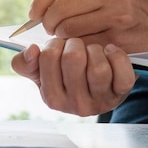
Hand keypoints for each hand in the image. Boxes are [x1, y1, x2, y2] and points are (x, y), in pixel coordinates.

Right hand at [11, 38, 135, 115]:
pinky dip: (117, 56)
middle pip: (73, 59)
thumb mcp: (40, 73)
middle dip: (74, 43)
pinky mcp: (121, 94)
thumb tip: (31, 50)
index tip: (58, 46)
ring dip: (94, 50)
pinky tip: (109, 51)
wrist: (95, 91)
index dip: (54, 44)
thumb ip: (25, 63)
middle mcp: (75, 104)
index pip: (48, 57)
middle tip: (75, 44)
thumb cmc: (65, 78)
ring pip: (98, 67)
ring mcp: (100, 101)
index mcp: (52, 98)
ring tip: (91, 50)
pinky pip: (122, 73)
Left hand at [29, 0, 147, 52]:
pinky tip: (79, 46)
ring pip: (68, 28)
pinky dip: (74, 47)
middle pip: (59, 7)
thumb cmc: (126, 9)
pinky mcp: (119, 36)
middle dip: (47, 22)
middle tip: (49, 29)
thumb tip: (38, 9)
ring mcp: (117, 14)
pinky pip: (81, 44)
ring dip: (60, 37)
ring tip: (66, 37)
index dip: (40, 1)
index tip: (33, 14)